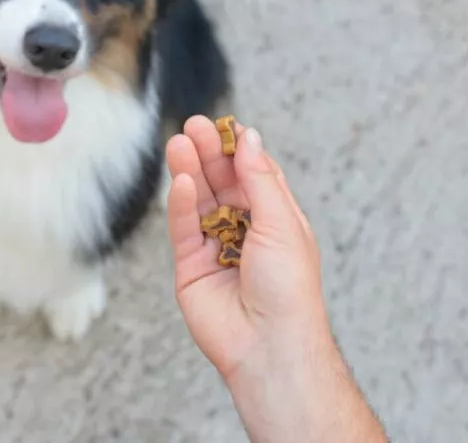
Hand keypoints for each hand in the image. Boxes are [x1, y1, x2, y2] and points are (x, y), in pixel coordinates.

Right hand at [166, 116, 326, 381]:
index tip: (225, 124)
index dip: (239, 149)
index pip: (254, 174)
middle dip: (208, 154)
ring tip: (178, 143)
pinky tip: (180, 180)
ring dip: (189, 171)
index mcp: (275, 220)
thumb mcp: (281, 222)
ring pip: (198, 201)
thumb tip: (251, 138)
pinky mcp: (191, 266)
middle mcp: (245, 231)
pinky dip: (180, 203)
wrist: (268, 344)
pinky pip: (183, 228)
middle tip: (193, 126)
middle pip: (222, 183)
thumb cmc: (289, 289)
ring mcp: (215, 248)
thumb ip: (259, 178)